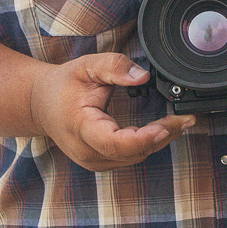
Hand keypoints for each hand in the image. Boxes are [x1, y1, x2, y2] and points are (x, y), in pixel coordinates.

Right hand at [30, 53, 193, 171]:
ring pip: (135, 157)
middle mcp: (88, 152)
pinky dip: (149, 143)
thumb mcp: (86, 66)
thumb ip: (114, 67)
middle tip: (186, 118)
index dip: (144, 138)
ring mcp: (94, 160)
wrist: (40, 104)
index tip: (167, 125)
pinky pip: (130, 156)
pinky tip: (163, 129)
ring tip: (180, 121)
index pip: (116, 143)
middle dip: (163, 135)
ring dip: (159, 140)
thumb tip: (143, 76)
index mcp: (82, 129)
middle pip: (133, 152)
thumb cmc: (63, 85)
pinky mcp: (101, 161)